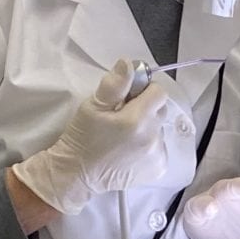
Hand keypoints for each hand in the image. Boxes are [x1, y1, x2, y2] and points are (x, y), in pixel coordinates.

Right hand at [13, 65, 197, 214]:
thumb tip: (129, 64)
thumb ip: (114, 85)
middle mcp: (153, 137)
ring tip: (125, 136)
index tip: (129, 97)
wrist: (78, 175)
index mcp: (138, 119)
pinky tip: (131, 150)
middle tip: (123, 117)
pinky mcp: (157, 169)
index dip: (145, 90)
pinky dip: (150, 146)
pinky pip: (161, 149)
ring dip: (148, 128)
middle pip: (161, 110)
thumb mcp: (93, 106)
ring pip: (160, 130)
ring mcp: (157, 155)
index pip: (159, 92)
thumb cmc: (83, 138)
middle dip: (146, 109)